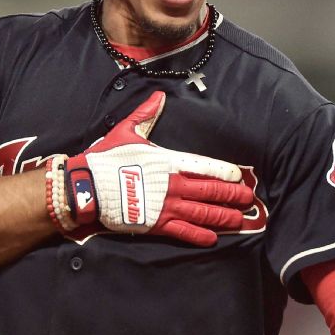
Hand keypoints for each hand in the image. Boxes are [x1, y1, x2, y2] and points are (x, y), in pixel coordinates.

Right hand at [54, 91, 253, 245]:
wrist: (86, 186)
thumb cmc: (106, 158)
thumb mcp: (127, 131)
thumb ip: (146, 115)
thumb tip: (159, 96)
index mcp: (168, 161)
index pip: (204, 166)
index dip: (224, 172)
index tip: (239, 176)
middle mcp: (172, 184)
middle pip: (210, 191)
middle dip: (232, 196)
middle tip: (248, 199)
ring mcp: (165, 206)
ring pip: (202, 212)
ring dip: (223, 216)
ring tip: (239, 219)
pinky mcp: (155, 224)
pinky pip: (183, 231)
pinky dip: (199, 235)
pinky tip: (212, 238)